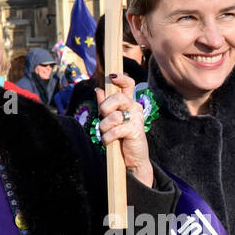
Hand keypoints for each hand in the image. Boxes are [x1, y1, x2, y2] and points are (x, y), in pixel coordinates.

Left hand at [94, 72, 152, 186]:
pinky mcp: (135, 130)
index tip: (112, 76)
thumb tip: (98, 89)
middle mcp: (135, 108)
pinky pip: (115, 130)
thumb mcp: (111, 119)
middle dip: (105, 108)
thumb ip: (105, 105)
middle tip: (103, 117)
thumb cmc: (121, 137)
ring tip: (106, 134)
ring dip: (104, 127)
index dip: (121, 78)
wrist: (133, 158)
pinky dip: (107, 138)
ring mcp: (136, 119)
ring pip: (114, 116)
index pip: (129, 84)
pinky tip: (108, 142)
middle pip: (118, 97)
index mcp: (129, 103)